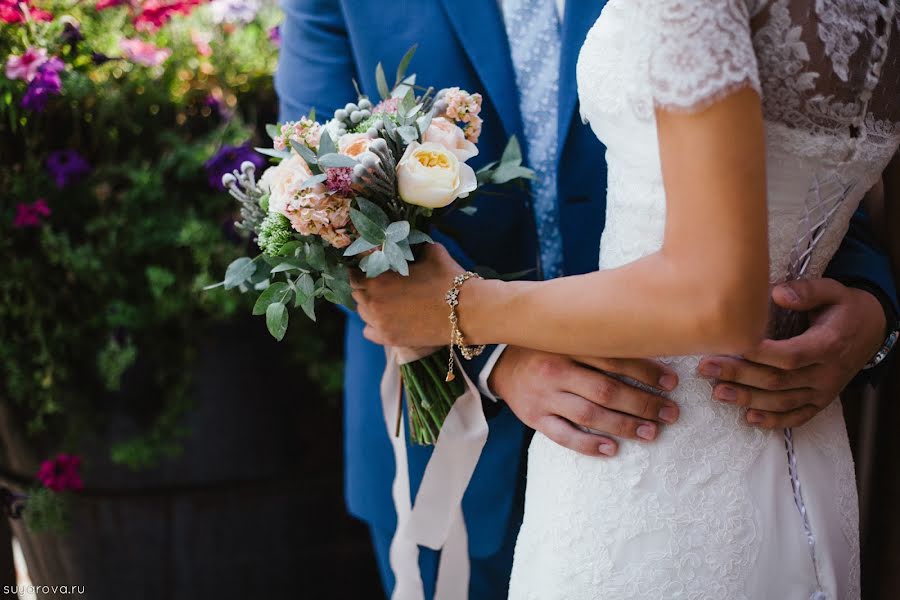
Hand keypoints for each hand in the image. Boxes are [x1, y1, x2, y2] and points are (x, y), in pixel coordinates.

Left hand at [352, 243, 464, 346]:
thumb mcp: (431, 251)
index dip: (362, 269)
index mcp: (378, 279)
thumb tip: (406, 240)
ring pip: (362, 312)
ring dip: (369, 304)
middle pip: (357, 293)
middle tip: (381, 284)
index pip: (354, 274)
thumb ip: (413, 246)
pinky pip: (368, 331)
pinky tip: (387, 318)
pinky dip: (373, 325)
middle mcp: (374, 302)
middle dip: (366, 286)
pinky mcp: (390, 339)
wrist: (467, 311)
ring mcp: (380, 323)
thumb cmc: (449, 278)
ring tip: (387, 300)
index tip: (371, 268)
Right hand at [491, 346, 679, 456]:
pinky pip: (563, 436)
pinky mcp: (534, 418)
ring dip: (623, 425)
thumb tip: (647, 343)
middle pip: (605, 390)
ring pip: (589, 415)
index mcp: (566, 346)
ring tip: (651, 432)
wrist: (500, 362)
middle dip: (643, 403)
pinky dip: (588, 444)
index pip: (613, 359)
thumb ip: (599, 340)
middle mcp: (555, 371)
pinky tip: (612, 449)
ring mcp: (543, 397)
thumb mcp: (568, 336)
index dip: (646, 372)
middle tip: (670, 413)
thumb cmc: (546, 348)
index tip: (672, 382)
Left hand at [698, 278, 885, 428]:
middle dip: (740, 376)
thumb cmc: (843, 308)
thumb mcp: (832, 290)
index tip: (729, 345)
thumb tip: (777, 294)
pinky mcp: (821, 401)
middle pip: (779, 380)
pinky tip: (749, 418)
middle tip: (707, 368)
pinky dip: (774, 421)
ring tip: (718, 392)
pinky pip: (798, 417)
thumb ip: (806, 291)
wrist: (872, 330)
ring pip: (784, 402)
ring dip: (749, 399)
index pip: (789, 355)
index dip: (758, 354)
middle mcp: (827, 373)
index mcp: (828, 345)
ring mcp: (824, 391)